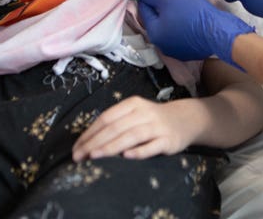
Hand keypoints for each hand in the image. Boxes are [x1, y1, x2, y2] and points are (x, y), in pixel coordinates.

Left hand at [72, 96, 191, 160]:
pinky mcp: (168, 140)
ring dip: (111, 146)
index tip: (76, 147)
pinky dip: (139, 151)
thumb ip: (116, 124)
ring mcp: (157, 126)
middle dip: (94, 142)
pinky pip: (151, 146)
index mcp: (132, 104)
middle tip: (79, 156)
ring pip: (131, 136)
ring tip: (95, 156)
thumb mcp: (135, 114)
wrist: (186, 119)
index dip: (89, 132)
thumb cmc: (153, 120)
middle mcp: (144, 113)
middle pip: (115, 127)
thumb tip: (88, 141)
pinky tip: (127, 157)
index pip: (106, 118)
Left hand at [135, 0, 253, 66]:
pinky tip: (190, 12)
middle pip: (156, 18)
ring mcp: (177, 49)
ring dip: (172, 11)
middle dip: (160, 2)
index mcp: (154, 34)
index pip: (143, 8)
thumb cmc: (192, 14)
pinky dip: (182, 20)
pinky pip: (181, 31)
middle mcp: (162, 45)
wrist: (219, 32)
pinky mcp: (191, 50)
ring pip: (169, 25)